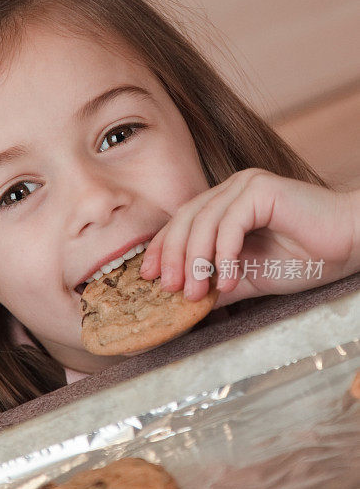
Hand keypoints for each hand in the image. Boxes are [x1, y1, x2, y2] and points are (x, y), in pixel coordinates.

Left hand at [140, 169, 359, 306]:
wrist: (350, 247)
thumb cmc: (306, 259)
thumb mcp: (248, 278)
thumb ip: (216, 283)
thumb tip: (184, 303)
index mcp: (225, 203)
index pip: (182, 223)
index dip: (162, 249)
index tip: (149, 277)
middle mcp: (232, 189)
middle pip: (186, 220)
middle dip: (173, 257)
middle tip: (169, 289)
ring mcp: (247, 185)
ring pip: (204, 221)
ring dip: (197, 261)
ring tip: (197, 292)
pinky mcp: (262, 188)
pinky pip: (230, 222)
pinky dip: (224, 254)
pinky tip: (228, 280)